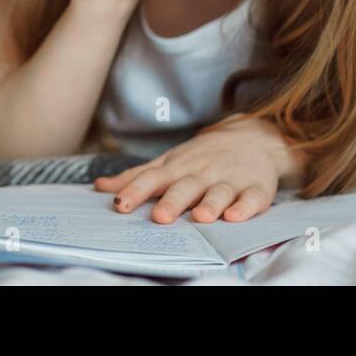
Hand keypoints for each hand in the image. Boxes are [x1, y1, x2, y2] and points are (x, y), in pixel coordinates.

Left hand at [94, 116, 303, 224]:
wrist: (255, 137)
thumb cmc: (203, 156)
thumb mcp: (170, 161)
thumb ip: (137, 176)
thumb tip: (98, 188)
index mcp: (179, 166)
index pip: (154, 177)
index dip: (136, 190)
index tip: (119, 204)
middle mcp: (204, 171)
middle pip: (186, 186)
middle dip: (173, 201)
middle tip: (159, 217)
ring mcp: (231, 178)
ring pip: (220, 192)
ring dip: (211, 204)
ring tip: (201, 218)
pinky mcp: (257, 188)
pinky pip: (253, 198)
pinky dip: (246, 207)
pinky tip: (236, 216)